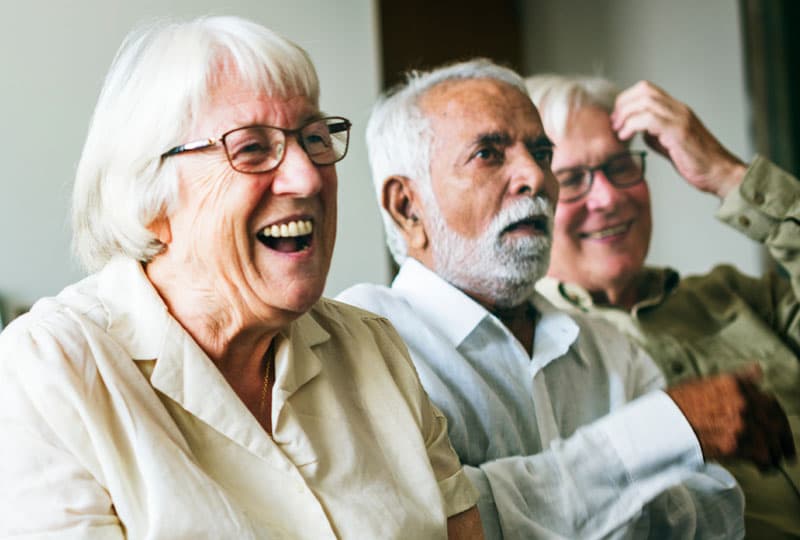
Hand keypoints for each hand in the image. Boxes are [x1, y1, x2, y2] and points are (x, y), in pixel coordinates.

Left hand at [611, 80, 747, 197]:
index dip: (627, 100)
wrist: (719, 173)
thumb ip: (654, 133)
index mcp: (676, 110)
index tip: (617, 119)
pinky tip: (626, 137)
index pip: (647, 89)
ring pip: (645, 100)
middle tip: (614, 124)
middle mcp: (678, 109)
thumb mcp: (669, 143)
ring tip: (619, 132)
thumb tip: (637, 129)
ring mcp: (680, 118)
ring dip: (625, 115)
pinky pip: (649, 118)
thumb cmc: (697, 162)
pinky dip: (632, 125)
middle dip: (623, 104)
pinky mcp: (678, 131)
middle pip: (644, 89)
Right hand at [666, 365, 795, 468]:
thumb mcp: (705, 382)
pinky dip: (765, 464)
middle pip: (776, 422)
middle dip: (783, 438)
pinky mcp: (736, 445)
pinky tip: (764, 467)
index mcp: (736, 385)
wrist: (661, 424)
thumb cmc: (678, 404)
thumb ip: (736, 379)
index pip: (770, 401)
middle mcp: (742, 402)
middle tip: (785, 449)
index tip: (779, 425)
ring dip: (775, 452)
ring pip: (772, 441)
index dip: (778, 416)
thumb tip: (756, 370)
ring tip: (773, 460)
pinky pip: (762, 456)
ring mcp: (740, 423)